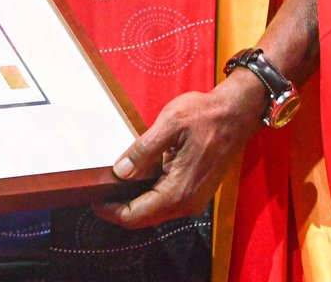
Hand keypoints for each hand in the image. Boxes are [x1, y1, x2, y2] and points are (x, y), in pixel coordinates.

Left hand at [94, 74, 264, 228]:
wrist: (236, 114)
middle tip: (98, 186)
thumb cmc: (205, 115)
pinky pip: (165, 199)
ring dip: (133, 198)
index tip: (93, 197)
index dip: (111, 210)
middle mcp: (187, 203)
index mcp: (179, 190)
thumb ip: (144, 150)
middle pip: (143, 216)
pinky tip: (137, 173)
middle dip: (119, 206)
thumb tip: (119, 172)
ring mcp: (193, 199)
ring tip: (113, 178)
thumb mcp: (170, 123)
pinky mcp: (195, 191)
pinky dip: (148, 191)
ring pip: (154, 209)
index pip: (136, 215)